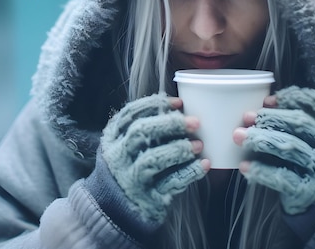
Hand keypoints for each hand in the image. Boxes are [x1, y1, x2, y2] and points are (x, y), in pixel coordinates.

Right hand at [100, 93, 208, 224]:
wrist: (112, 211)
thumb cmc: (126, 169)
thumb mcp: (122, 146)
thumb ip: (141, 129)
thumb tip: (178, 109)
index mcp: (112, 138)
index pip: (130, 114)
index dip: (155, 104)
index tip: (179, 103)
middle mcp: (118, 156)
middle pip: (141, 132)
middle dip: (169, 123)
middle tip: (194, 122)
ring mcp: (130, 178)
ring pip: (153, 158)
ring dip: (179, 149)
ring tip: (199, 144)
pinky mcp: (146, 198)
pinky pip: (170, 183)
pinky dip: (189, 172)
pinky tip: (203, 164)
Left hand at [233, 86, 314, 214]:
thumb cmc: (312, 158)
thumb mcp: (312, 136)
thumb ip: (293, 121)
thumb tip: (261, 107)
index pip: (314, 103)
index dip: (290, 98)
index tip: (266, 100)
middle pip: (300, 122)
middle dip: (270, 118)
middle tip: (247, 117)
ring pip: (290, 147)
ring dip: (262, 140)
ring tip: (239, 137)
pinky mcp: (308, 190)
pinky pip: (282, 176)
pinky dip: (261, 170)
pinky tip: (245, 166)